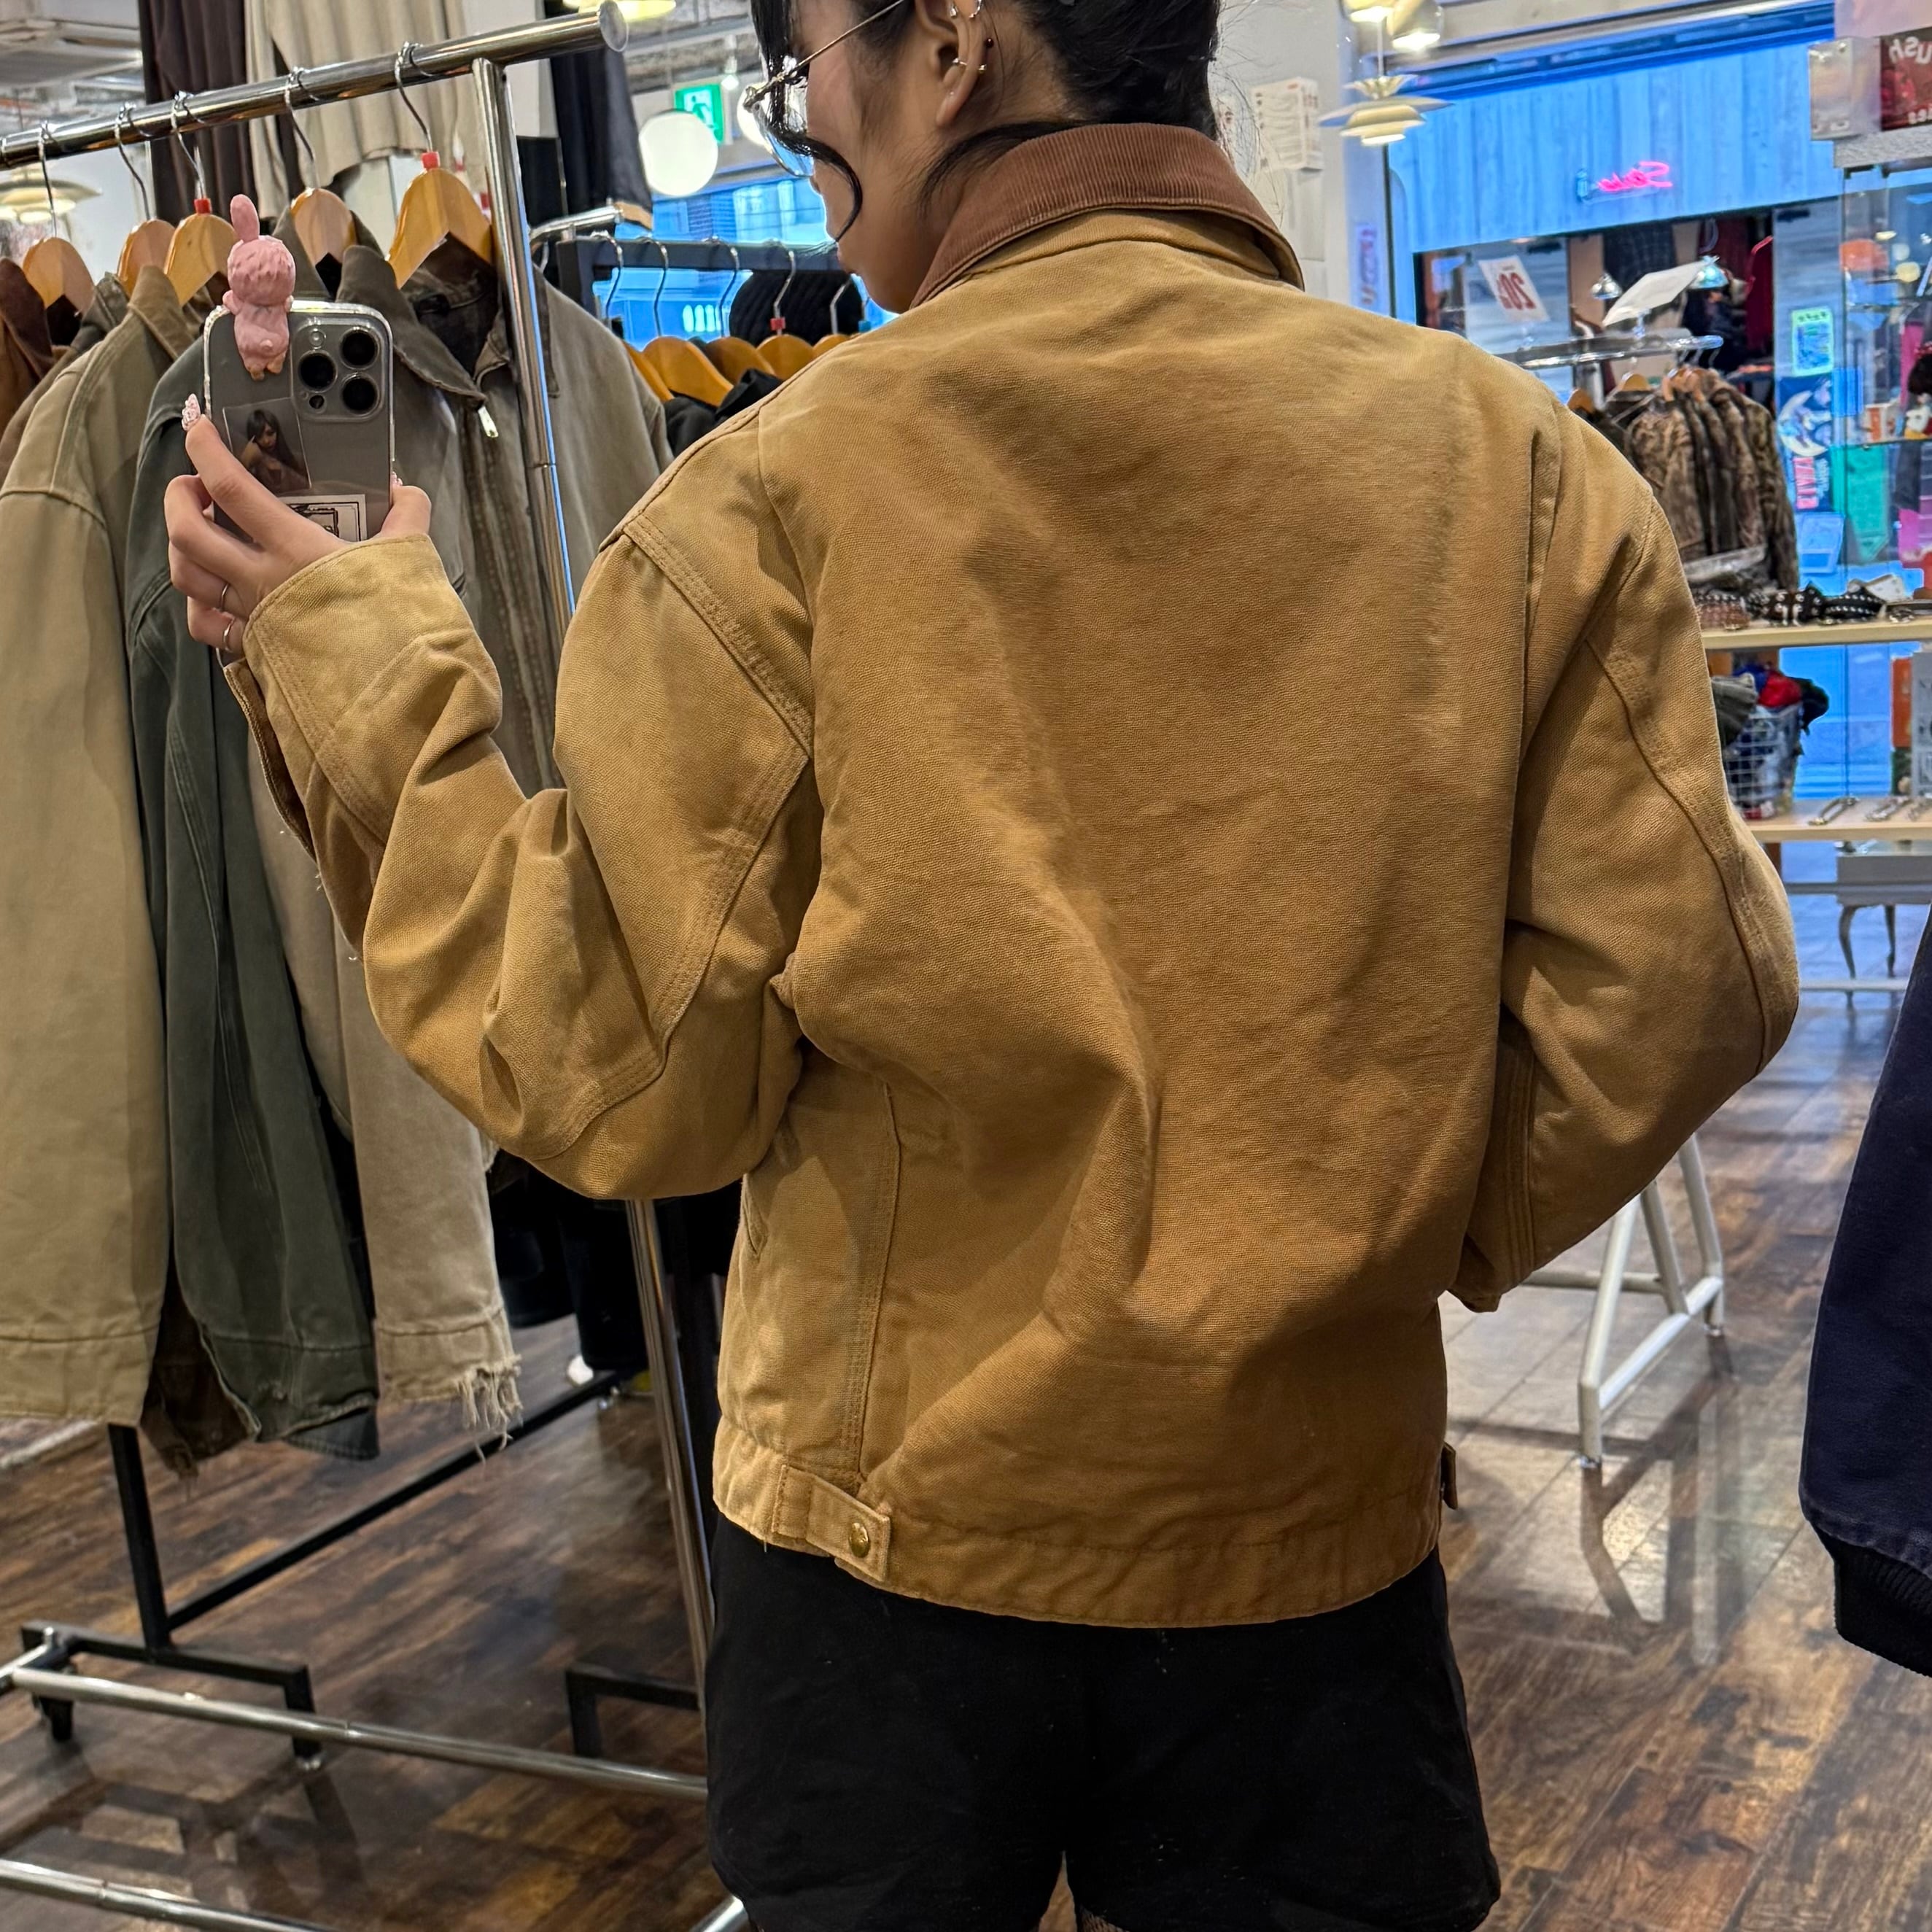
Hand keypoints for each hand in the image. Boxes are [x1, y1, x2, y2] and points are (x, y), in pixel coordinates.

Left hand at [166, 413, 431, 653]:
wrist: (397, 692)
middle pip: (188, 532)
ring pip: (187, 576)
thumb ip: (407, 513)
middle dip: (177, 497)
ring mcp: (254, 616)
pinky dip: (199, 603)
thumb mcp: (411, 557)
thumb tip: (400, 488)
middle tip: (195, 483)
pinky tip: (213, 589)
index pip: (231, 488)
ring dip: (180, 545)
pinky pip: (207, 625)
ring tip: (197, 528)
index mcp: (295, 549)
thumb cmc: (402, 623)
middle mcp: (262, 581)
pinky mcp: (256, 647)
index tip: (200, 428)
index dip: (206, 451)